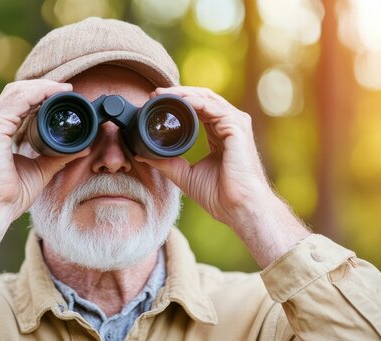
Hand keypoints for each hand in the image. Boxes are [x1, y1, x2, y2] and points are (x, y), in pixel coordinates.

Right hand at [0, 79, 87, 270]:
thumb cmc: (10, 195)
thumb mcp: (40, 170)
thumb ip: (58, 157)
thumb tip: (81, 148)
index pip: (16, 103)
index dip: (38, 94)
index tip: (62, 95)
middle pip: (15, 92)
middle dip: (41, 86)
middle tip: (66, 89)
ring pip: (16, 92)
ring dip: (41, 87)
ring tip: (62, 89)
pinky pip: (16, 102)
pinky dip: (35, 94)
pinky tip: (51, 94)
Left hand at [136, 86, 309, 267]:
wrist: (238, 208)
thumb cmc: (219, 196)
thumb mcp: (184, 175)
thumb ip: (165, 162)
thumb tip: (142, 155)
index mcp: (220, 134)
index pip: (198, 109)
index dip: (177, 102)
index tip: (155, 102)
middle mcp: (229, 125)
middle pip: (202, 99)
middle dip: (178, 93)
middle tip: (155, 93)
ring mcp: (236, 124)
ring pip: (207, 98)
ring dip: (184, 94)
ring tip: (163, 94)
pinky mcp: (238, 127)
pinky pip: (214, 108)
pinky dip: (196, 102)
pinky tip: (181, 101)